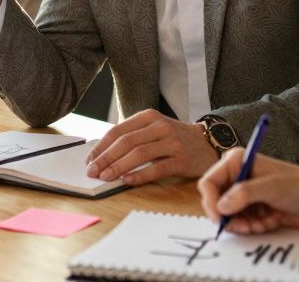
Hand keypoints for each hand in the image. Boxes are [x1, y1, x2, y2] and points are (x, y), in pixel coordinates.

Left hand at [85, 109, 215, 184]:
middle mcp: (160, 127)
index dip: (101, 146)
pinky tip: (127, 181)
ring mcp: (172, 143)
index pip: (118, 131)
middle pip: (126, 142)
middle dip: (106, 158)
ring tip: (105, 177)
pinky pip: (156, 168)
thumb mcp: (153, 128)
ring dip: (118, 167)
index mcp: (149, 117)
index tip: (89, 160)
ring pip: (139, 154)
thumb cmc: (174, 138)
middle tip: (92, 171)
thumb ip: (132, 136)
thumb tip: (102, 154)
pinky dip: (140, 175)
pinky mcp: (181, 160)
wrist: (208, 143)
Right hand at [198, 150, 298, 234]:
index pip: (209, 182)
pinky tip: (270, 222)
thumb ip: (244, 195)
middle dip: (231, 217)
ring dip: (244, 224)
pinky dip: (254, 227)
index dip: (211, 201)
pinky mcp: (253, 208)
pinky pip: (242, 223)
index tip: (220, 218)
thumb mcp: (271, 188)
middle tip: (245, 227)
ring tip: (262, 224)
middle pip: (217, 202)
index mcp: (236, 162)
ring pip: (229, 216)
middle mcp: (237, 177)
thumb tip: (221, 207)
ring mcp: (245, 194)